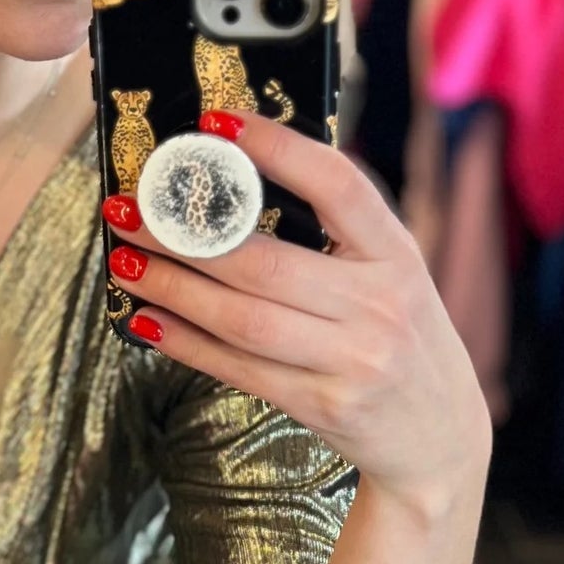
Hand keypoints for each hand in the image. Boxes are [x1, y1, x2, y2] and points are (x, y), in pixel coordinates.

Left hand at [104, 116, 492, 511]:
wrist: (440, 438)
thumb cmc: (402, 341)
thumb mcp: (394, 276)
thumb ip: (338, 235)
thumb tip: (235, 189)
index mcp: (397, 254)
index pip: (337, 186)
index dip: (276, 150)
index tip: (215, 125)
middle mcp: (379, 304)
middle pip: (263, 263)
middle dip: (184, 236)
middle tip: (132, 210)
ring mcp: (353, 360)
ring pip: (241, 319)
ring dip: (171, 287)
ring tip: (124, 262)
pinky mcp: (323, 406)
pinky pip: (238, 368)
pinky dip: (185, 342)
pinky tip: (148, 319)